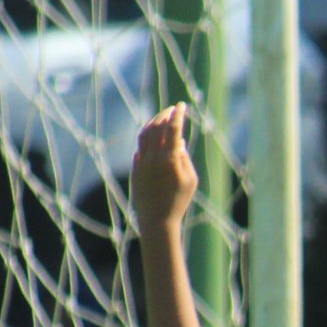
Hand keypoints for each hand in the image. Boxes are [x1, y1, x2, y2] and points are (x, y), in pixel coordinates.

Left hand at [131, 104, 197, 230]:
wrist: (157, 220)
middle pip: (157, 127)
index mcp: (169, 158)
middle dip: (164, 115)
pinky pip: (140, 148)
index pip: (173, 128)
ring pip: (145, 134)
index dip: (178, 115)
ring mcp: (142, 162)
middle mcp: (153, 157)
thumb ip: (184, 157)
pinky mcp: (135, 169)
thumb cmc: (179, 202)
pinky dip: (147, 139)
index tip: (182, 106)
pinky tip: (153, 138)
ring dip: (152, 123)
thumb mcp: (190, 180)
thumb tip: (178, 141)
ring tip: (159, 119)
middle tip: (171, 110)